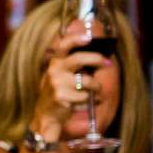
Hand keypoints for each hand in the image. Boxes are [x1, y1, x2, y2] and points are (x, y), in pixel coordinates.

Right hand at [33, 17, 108, 140]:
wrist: (44, 114)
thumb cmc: (58, 91)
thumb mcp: (61, 75)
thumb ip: (74, 64)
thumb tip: (99, 57)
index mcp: (54, 61)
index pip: (63, 45)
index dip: (75, 39)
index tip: (89, 38)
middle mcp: (54, 69)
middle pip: (79, 59)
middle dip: (97, 60)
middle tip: (107, 63)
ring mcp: (57, 83)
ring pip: (87, 81)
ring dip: (95, 88)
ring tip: (92, 92)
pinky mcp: (61, 95)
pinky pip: (85, 96)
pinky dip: (88, 100)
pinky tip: (81, 103)